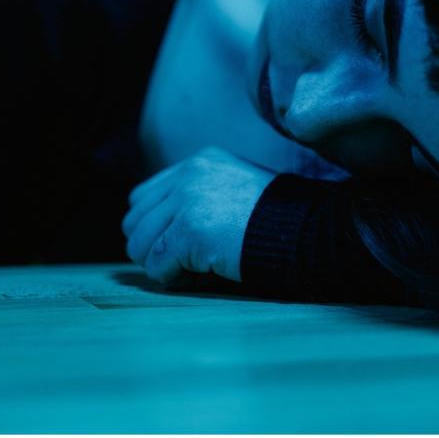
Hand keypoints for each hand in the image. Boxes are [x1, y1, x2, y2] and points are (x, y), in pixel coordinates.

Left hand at [122, 147, 275, 283]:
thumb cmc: (272, 221)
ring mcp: (188, 202)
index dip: (151, 225)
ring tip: (184, 268)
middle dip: (149, 246)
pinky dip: (170, 276)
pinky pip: (158, 264)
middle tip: (175, 261)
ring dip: (158, 263)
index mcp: (198, 163)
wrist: (303, 233)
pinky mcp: (190, 231)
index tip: (170, 242)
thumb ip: (195, 197)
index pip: (142, 196)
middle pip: (134, 220)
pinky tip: (194, 275)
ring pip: (140, 244)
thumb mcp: (231, 190)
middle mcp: (188, 175)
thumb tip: (152, 229)